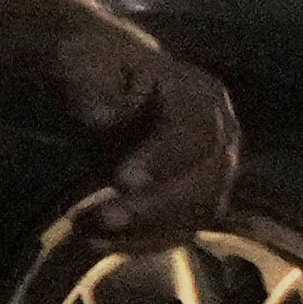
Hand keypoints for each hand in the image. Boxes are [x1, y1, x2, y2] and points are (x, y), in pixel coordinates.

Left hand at [46, 29, 246, 253]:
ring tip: (86, 231)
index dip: (163, 158)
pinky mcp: (192, 201)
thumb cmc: (89, 65)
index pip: (195, 131)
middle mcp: (219, 136)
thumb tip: (111, 118)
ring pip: (195, 214)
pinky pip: (176, 232)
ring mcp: (211, 173)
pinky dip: (138, 242)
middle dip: (156, 205)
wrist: (95, 81)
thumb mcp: (82, 61)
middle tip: (105, 217)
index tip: (120, 180)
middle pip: (206, 180)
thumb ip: (95, 85)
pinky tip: (92, 240)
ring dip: (143, 230)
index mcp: (199, 94)